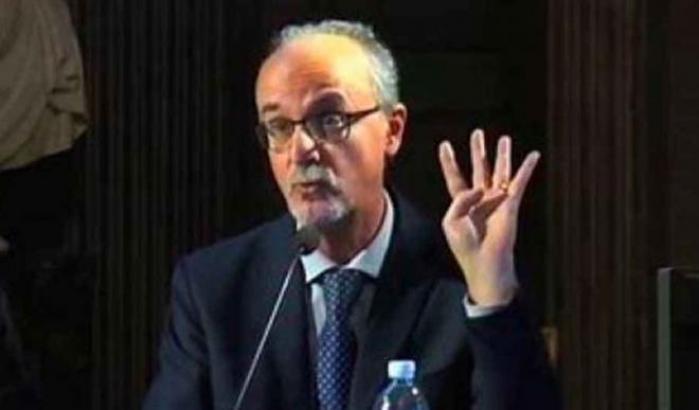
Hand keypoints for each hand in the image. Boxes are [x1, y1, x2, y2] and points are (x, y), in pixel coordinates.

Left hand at [438, 129, 539, 305]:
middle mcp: (480, 199)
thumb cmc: (465, 247)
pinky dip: (526, 168)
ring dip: (501, 155)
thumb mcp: (451, 221)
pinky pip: (519, 182)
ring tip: (503, 138)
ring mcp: (496, 201)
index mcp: (461, 204)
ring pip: (499, 171)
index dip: (449, 162)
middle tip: (477, 133)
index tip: (445, 145)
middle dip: (477, 150)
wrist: (485, 263)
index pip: (454, 178)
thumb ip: (460, 199)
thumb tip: (478, 188)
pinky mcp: (511, 204)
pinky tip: (533, 155)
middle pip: (478, 168)